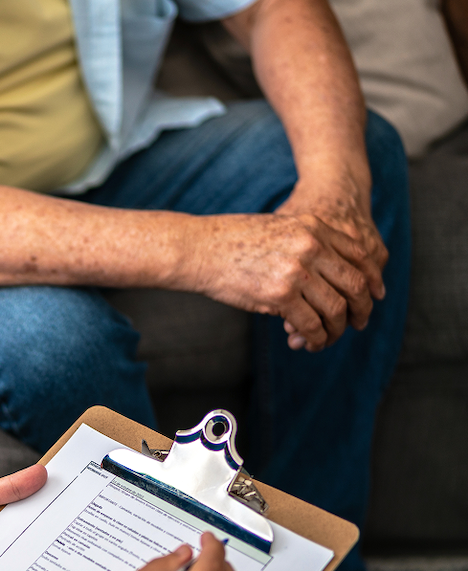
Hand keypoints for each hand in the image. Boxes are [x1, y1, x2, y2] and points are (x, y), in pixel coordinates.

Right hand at [191, 206, 381, 351]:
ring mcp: (297, 271)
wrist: (198, 249)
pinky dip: (316, 338)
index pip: (359, 254)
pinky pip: (311, 324)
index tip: (372, 296)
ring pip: (335, 308)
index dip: (370, 279)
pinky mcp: (280, 295)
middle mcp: (311, 247)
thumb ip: (306, 243)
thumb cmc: (230, 241)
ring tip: (328, 338)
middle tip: (358, 323)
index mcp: (314, 227)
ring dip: (336, 329)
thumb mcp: (278, 229)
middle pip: (354, 283)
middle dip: (360, 308)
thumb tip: (327, 271)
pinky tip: (311, 343)